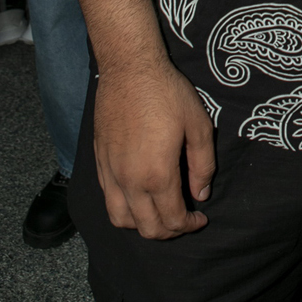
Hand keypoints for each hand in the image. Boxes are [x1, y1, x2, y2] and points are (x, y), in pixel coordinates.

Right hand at [93, 58, 215, 238]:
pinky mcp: (99, 162)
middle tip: (184, 220)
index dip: (190, 225)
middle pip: (147, 228)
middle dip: (169, 232)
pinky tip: (139, 197)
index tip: (201, 218)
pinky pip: (108, 200)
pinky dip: (124, 209)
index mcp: (157, 174)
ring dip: (142, 226)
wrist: (129, 69)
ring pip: (121, 220)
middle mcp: (129, 181)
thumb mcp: (198, 125)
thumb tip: (201, 195)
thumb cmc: (168, 94)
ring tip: (160, 213)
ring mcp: (110, 173)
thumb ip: (202, 165)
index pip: (172, 219)